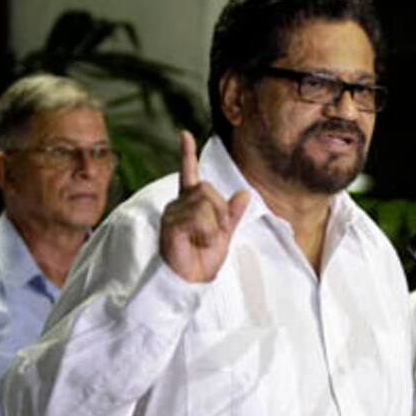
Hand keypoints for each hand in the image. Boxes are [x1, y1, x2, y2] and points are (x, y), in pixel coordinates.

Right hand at [159, 130, 249, 282]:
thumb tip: (244, 192)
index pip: (189, 173)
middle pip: (207, 188)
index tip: (185, 134)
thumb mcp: (224, 234)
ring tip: (204, 240)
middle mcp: (178, 204)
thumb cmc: (203, 259)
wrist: (192, 281)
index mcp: (190, 204)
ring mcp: (172, 213)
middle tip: (216, 233)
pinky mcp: (171, 224)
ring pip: (204, 202)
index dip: (187, 153)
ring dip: (214, 224)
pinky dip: (206, 230)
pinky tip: (198, 241)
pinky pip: (198, 216)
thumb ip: (232, 214)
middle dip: (220, 210)